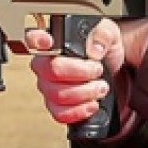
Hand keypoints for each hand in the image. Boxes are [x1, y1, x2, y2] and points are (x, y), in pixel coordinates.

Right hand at [26, 17, 147, 127]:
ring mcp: (48, 88)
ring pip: (59, 95)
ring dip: (86, 92)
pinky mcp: (56, 107)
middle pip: (52, 71)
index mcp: (53, 43)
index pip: (32, 38)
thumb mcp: (109, 33)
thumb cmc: (104, 50)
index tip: (49, 42)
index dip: (36, 40)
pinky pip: (61, 114)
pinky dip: (80, 111)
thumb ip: (103, 34)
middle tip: (97, 70)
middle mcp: (45, 65)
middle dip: (81, 73)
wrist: (115, 72)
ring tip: (100, 87)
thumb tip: (94, 49)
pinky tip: (92, 103)